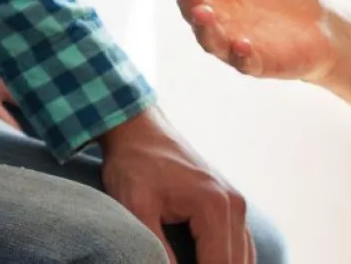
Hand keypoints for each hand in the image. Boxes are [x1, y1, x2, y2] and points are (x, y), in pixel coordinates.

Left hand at [100, 107, 251, 263]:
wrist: (138, 127)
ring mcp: (236, 203)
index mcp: (215, 206)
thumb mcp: (137, 207)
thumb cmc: (134, 162)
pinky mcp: (230, 203)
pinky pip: (239, 246)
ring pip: (242, 259)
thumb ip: (159, 250)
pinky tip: (204, 261)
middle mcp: (235, 205)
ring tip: (188, 263)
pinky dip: (225, 261)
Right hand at [145, 0, 337, 83]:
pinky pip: (244, 63)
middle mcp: (213, 13)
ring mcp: (232, 39)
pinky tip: (244, 44)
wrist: (318, 20)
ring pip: (208, 37)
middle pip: (188, 5)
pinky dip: (241, 56)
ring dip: (203, 26)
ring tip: (203, 11)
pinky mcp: (258, 61)